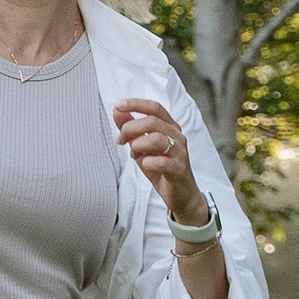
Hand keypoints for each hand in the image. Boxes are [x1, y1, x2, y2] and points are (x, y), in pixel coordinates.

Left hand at [113, 99, 206, 229]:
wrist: (182, 195)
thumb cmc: (162, 169)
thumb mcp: (142, 147)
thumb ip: (131, 129)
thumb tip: (117, 111)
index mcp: (170, 127)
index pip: (155, 108)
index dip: (136, 104)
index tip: (118, 105)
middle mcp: (177, 136)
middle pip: (152, 121)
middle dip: (130, 128)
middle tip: (120, 140)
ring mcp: (180, 153)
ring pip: (157, 138)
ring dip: (138, 145)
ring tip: (134, 154)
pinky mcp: (179, 170)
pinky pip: (162, 162)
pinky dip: (148, 162)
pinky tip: (145, 165)